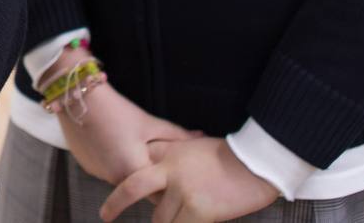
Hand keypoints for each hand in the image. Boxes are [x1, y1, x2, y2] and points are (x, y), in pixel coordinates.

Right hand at [55, 73, 199, 185]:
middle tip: (160, 164)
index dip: (169, 188)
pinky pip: (108, 172)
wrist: (77, 99)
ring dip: (132, 171)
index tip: (177, 180)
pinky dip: (116, 164)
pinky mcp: (88, 167)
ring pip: (123, 180)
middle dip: (151, 179)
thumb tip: (199, 138)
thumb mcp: (148, 123)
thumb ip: (176, 135)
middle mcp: (114, 179)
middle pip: (140, 188)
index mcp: (134, 170)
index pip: (158, 194)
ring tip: (136, 150)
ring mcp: (98, 174)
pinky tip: (117, 145)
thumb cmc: (115, 110)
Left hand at [100, 137, 278, 222]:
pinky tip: (192, 222)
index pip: (135, 169)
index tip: (104, 199)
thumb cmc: (229, 157)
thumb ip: (169, 156)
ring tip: (184, 214)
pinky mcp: (199, 210)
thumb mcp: (193, 147)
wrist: (259, 163)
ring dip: (168, 221)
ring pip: (160, 218)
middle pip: (134, 189)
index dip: (119, 185)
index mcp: (169, 154)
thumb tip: (149, 162)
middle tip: (105, 215)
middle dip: (117, 204)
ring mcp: (183, 191)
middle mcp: (171, 171)